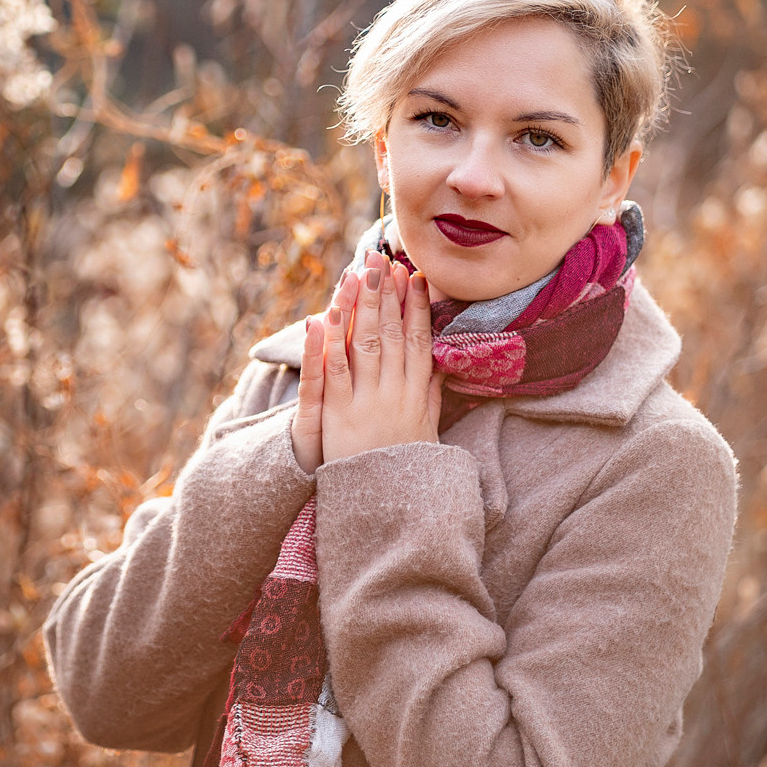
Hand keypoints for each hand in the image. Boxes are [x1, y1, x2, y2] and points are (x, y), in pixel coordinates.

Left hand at [293, 250, 440, 471]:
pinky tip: (323, 316)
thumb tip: (442, 362)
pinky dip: (327, 344)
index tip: (415, 278)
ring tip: (358, 273)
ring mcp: (367, 404)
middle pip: (393, 335)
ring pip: (365, 346)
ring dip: (361, 306)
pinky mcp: (338, 417)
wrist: (387, 508)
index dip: (417, 308)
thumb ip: (433, 394)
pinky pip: (333, 374)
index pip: (420, 341)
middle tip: (383, 259)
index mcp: (418, 396)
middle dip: (387, 294)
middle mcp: (396, 395)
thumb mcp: (428, 430)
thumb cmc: (406, 471)